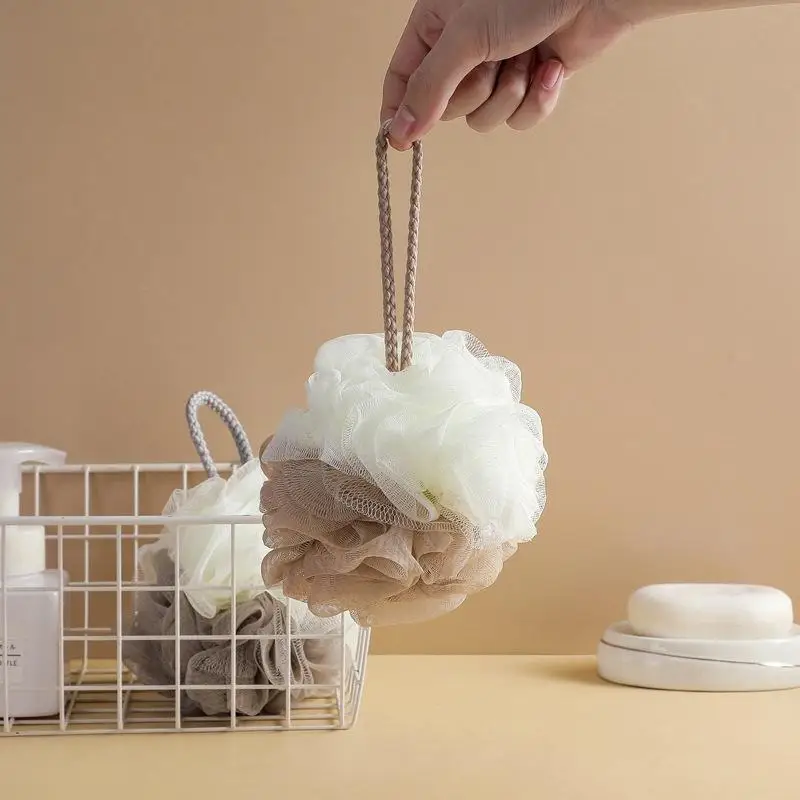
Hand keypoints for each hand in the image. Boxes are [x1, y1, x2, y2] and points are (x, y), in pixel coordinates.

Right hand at [381, 0, 633, 147]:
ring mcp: (497, 68)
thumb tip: (401, 132)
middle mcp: (462, 49)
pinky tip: (551, 67)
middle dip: (475, 92)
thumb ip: (429, 88)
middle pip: (445, 107)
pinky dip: (536, 100)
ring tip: (527, 58)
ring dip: (509, 95)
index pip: (401, 78)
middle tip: (493, 61)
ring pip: (482, 118)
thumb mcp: (466, 39)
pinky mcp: (529, 83)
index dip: (399, 112)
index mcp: (435, 25)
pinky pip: (517, 119)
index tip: (398, 142)